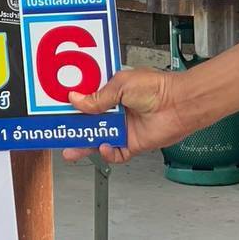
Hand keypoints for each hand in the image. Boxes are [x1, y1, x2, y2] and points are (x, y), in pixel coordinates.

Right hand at [62, 68, 192, 164]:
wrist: (179, 104)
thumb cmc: (157, 88)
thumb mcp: (120, 86)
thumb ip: (97, 98)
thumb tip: (76, 100)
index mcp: (112, 93)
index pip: (86, 100)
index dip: (73, 105)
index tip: (59, 107)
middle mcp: (116, 111)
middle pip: (89, 122)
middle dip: (73, 129)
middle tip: (59, 132)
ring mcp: (123, 128)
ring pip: (98, 139)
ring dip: (85, 144)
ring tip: (72, 150)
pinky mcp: (132, 143)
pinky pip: (116, 153)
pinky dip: (108, 153)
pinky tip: (104, 147)